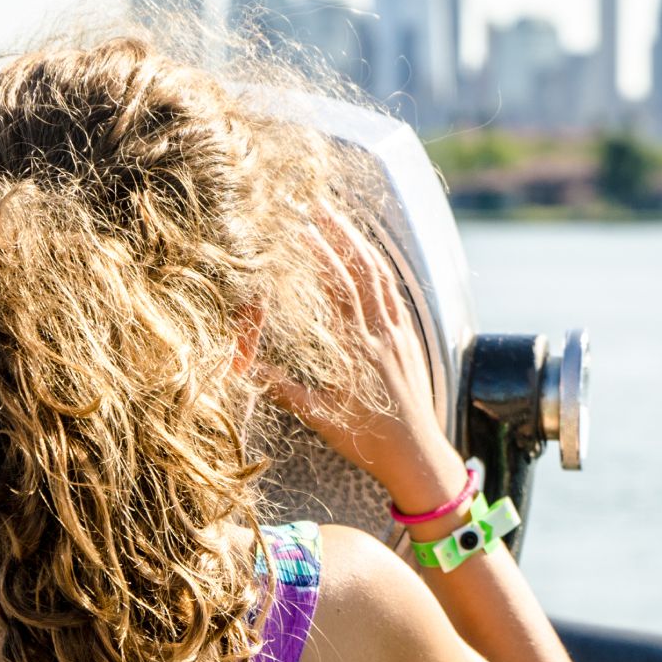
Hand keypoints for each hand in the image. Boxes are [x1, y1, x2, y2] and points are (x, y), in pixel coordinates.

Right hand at [265, 202, 466, 513]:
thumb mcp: (319, 416)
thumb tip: (244, 367)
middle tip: (317, 205)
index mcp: (356, 349)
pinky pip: (395, 294)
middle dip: (339, 235)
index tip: (300, 227)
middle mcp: (381, 334)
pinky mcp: (410, 339)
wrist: (418, 455)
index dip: (320, 254)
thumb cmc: (367, 440)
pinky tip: (368, 256)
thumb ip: (283, 388)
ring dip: (361, 244)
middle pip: (360, 271)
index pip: (337, 289)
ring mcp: (399, 334)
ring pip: (381, 277)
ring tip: (340, 218)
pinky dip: (380, 269)